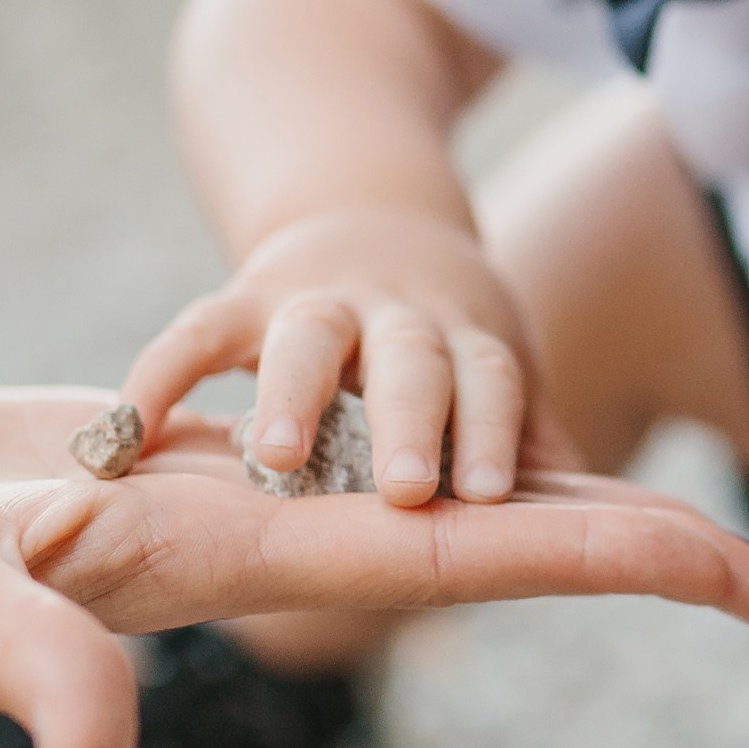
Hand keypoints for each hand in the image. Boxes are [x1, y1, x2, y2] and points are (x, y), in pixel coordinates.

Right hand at [0, 386, 748, 747]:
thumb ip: (20, 660)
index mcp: (211, 564)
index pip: (443, 560)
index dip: (594, 560)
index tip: (742, 579)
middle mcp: (226, 547)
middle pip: (454, 536)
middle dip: (600, 544)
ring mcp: (187, 511)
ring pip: (387, 496)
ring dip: (504, 492)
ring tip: (626, 492)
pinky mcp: (137, 471)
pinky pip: (304, 458)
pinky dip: (388, 446)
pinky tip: (428, 434)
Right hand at [119, 207, 538, 507]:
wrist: (370, 222)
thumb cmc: (442, 344)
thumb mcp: (497, 376)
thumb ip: (537, 447)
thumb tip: (615, 525)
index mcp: (468, 348)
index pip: (489, 383)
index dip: (487, 431)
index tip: (483, 493)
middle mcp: (399, 323)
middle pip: (411, 361)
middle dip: (407, 420)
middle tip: (401, 488)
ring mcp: (319, 306)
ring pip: (309, 338)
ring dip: (295, 391)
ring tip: (276, 456)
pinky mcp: (244, 302)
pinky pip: (201, 330)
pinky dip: (166, 370)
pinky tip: (132, 422)